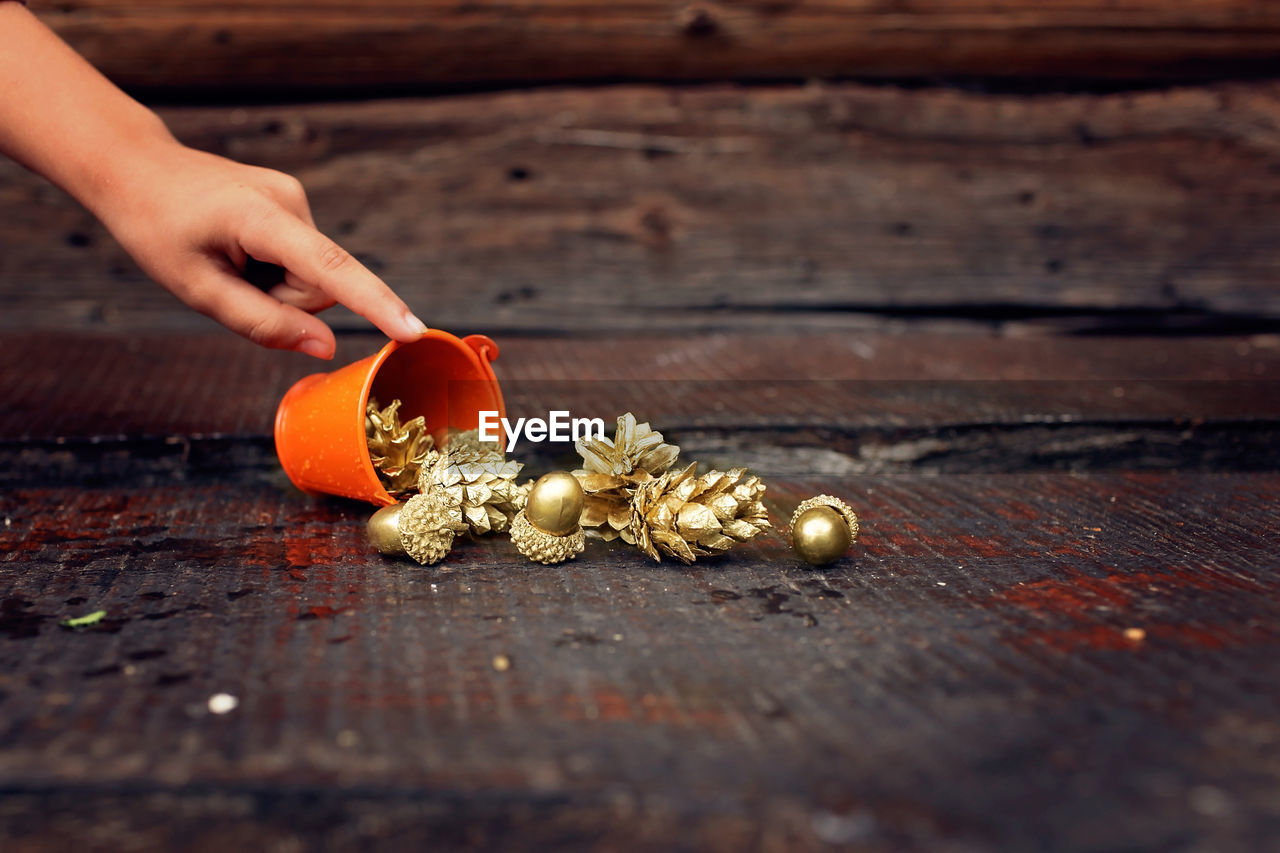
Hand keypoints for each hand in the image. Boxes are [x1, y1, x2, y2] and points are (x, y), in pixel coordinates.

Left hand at [90, 138, 426, 358]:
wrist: (135, 168)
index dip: (374, 303)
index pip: (331, 268)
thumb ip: (263, 322)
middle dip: (282, 301)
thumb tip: (324, 345)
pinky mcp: (293, 202)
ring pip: (311, 276)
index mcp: (261, 219)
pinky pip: (301, 258)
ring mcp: (294, 197)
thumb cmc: (157, 228)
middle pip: (318, 286)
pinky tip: (237, 248)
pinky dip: (272, 267)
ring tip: (228, 260)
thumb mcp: (196, 289)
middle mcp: (291, 201)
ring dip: (273, 284)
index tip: (412, 331)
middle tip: (229, 281)